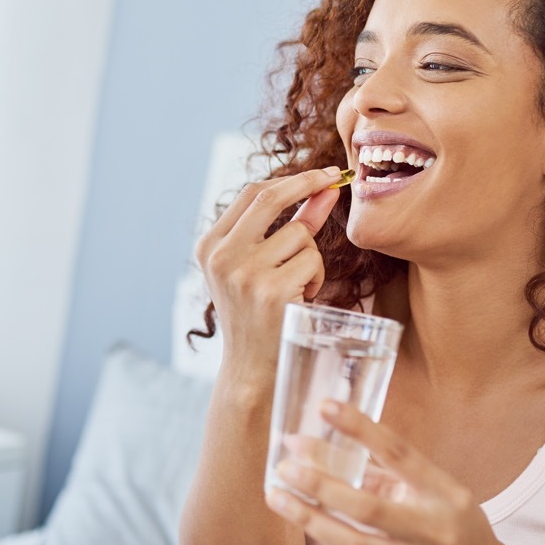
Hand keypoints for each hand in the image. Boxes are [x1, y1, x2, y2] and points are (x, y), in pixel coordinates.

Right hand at [195, 166, 343, 380]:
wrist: (251, 369)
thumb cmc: (259, 314)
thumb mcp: (261, 267)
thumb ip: (291, 225)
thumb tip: (325, 189)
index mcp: (210, 246)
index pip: (251, 194)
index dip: (291, 180)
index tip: (319, 175)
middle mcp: (222, 256)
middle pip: (270, 198)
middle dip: (307, 183)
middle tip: (334, 180)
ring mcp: (245, 273)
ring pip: (300, 235)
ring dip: (312, 257)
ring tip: (298, 285)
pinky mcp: (271, 291)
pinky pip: (311, 262)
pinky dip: (316, 278)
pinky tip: (301, 299)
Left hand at [265, 400, 504, 544]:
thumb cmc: (453, 519)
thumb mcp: (436, 486)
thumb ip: (390, 469)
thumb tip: (333, 443)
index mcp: (444, 492)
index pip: (399, 453)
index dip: (360, 429)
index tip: (326, 407)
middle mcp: (430, 528)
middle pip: (367, 507)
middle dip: (321, 483)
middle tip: (286, 462)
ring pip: (351, 541)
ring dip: (308, 517)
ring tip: (276, 495)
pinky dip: (323, 531)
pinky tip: (300, 514)